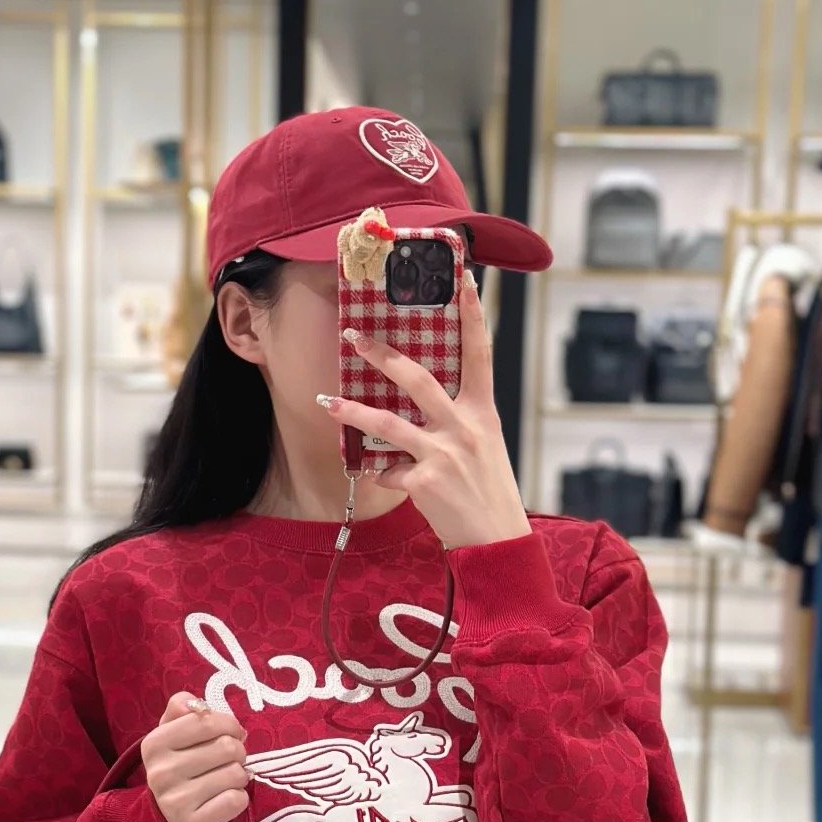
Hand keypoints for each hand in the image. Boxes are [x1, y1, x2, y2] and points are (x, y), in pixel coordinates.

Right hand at [141, 691, 249, 821]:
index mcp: (154, 744)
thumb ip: (181, 708)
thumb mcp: (173, 733)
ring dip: (239, 776)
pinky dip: (239, 798)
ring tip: (225, 780)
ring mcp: (175, 802)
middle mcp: (160, 772)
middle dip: (237, 752)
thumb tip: (194, 703)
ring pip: (235, 774)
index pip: (207, 721)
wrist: (172, 819)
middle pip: (227, 747)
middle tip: (229, 760)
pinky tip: (225, 800)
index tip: (230, 733)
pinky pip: (236, 800)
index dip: (229, 724)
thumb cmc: (182, 767)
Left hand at [315, 272, 530, 549]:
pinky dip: (383, 474)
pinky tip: (383, 479)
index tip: (464, 280)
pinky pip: (389, 470)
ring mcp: (444, 453)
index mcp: (484, 412)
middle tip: (354, 336)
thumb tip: (424, 404)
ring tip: (326, 400)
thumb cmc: (488, 491)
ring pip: (388, 422)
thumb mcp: (484, 446)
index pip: (480, 353)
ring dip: (352, 410)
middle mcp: (465, 426)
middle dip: (382, 355)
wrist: (496, 541)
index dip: (473, 316)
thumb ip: (458, 420)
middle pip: (418, 378)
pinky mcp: (426, 481)